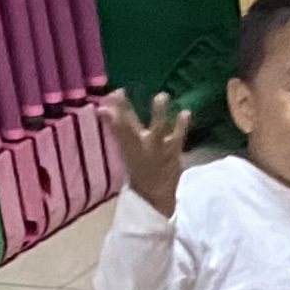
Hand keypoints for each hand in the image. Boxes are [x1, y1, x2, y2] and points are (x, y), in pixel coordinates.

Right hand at [107, 89, 189, 217]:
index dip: (112, 109)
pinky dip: (182, 125)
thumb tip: (103, 108)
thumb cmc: (139, 167)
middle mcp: (140, 145)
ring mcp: (158, 148)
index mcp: (125, 145)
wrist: (154, 196)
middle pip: (129, 125)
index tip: (112, 93)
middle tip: (119, 92)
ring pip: (157, 128)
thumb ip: (117, 127)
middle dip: (123, 109)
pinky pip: (178, 137)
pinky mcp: (174, 152)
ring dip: (158, 113)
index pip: (115, 125)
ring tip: (161, 96)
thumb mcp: (125, 149)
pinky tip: (186, 112)